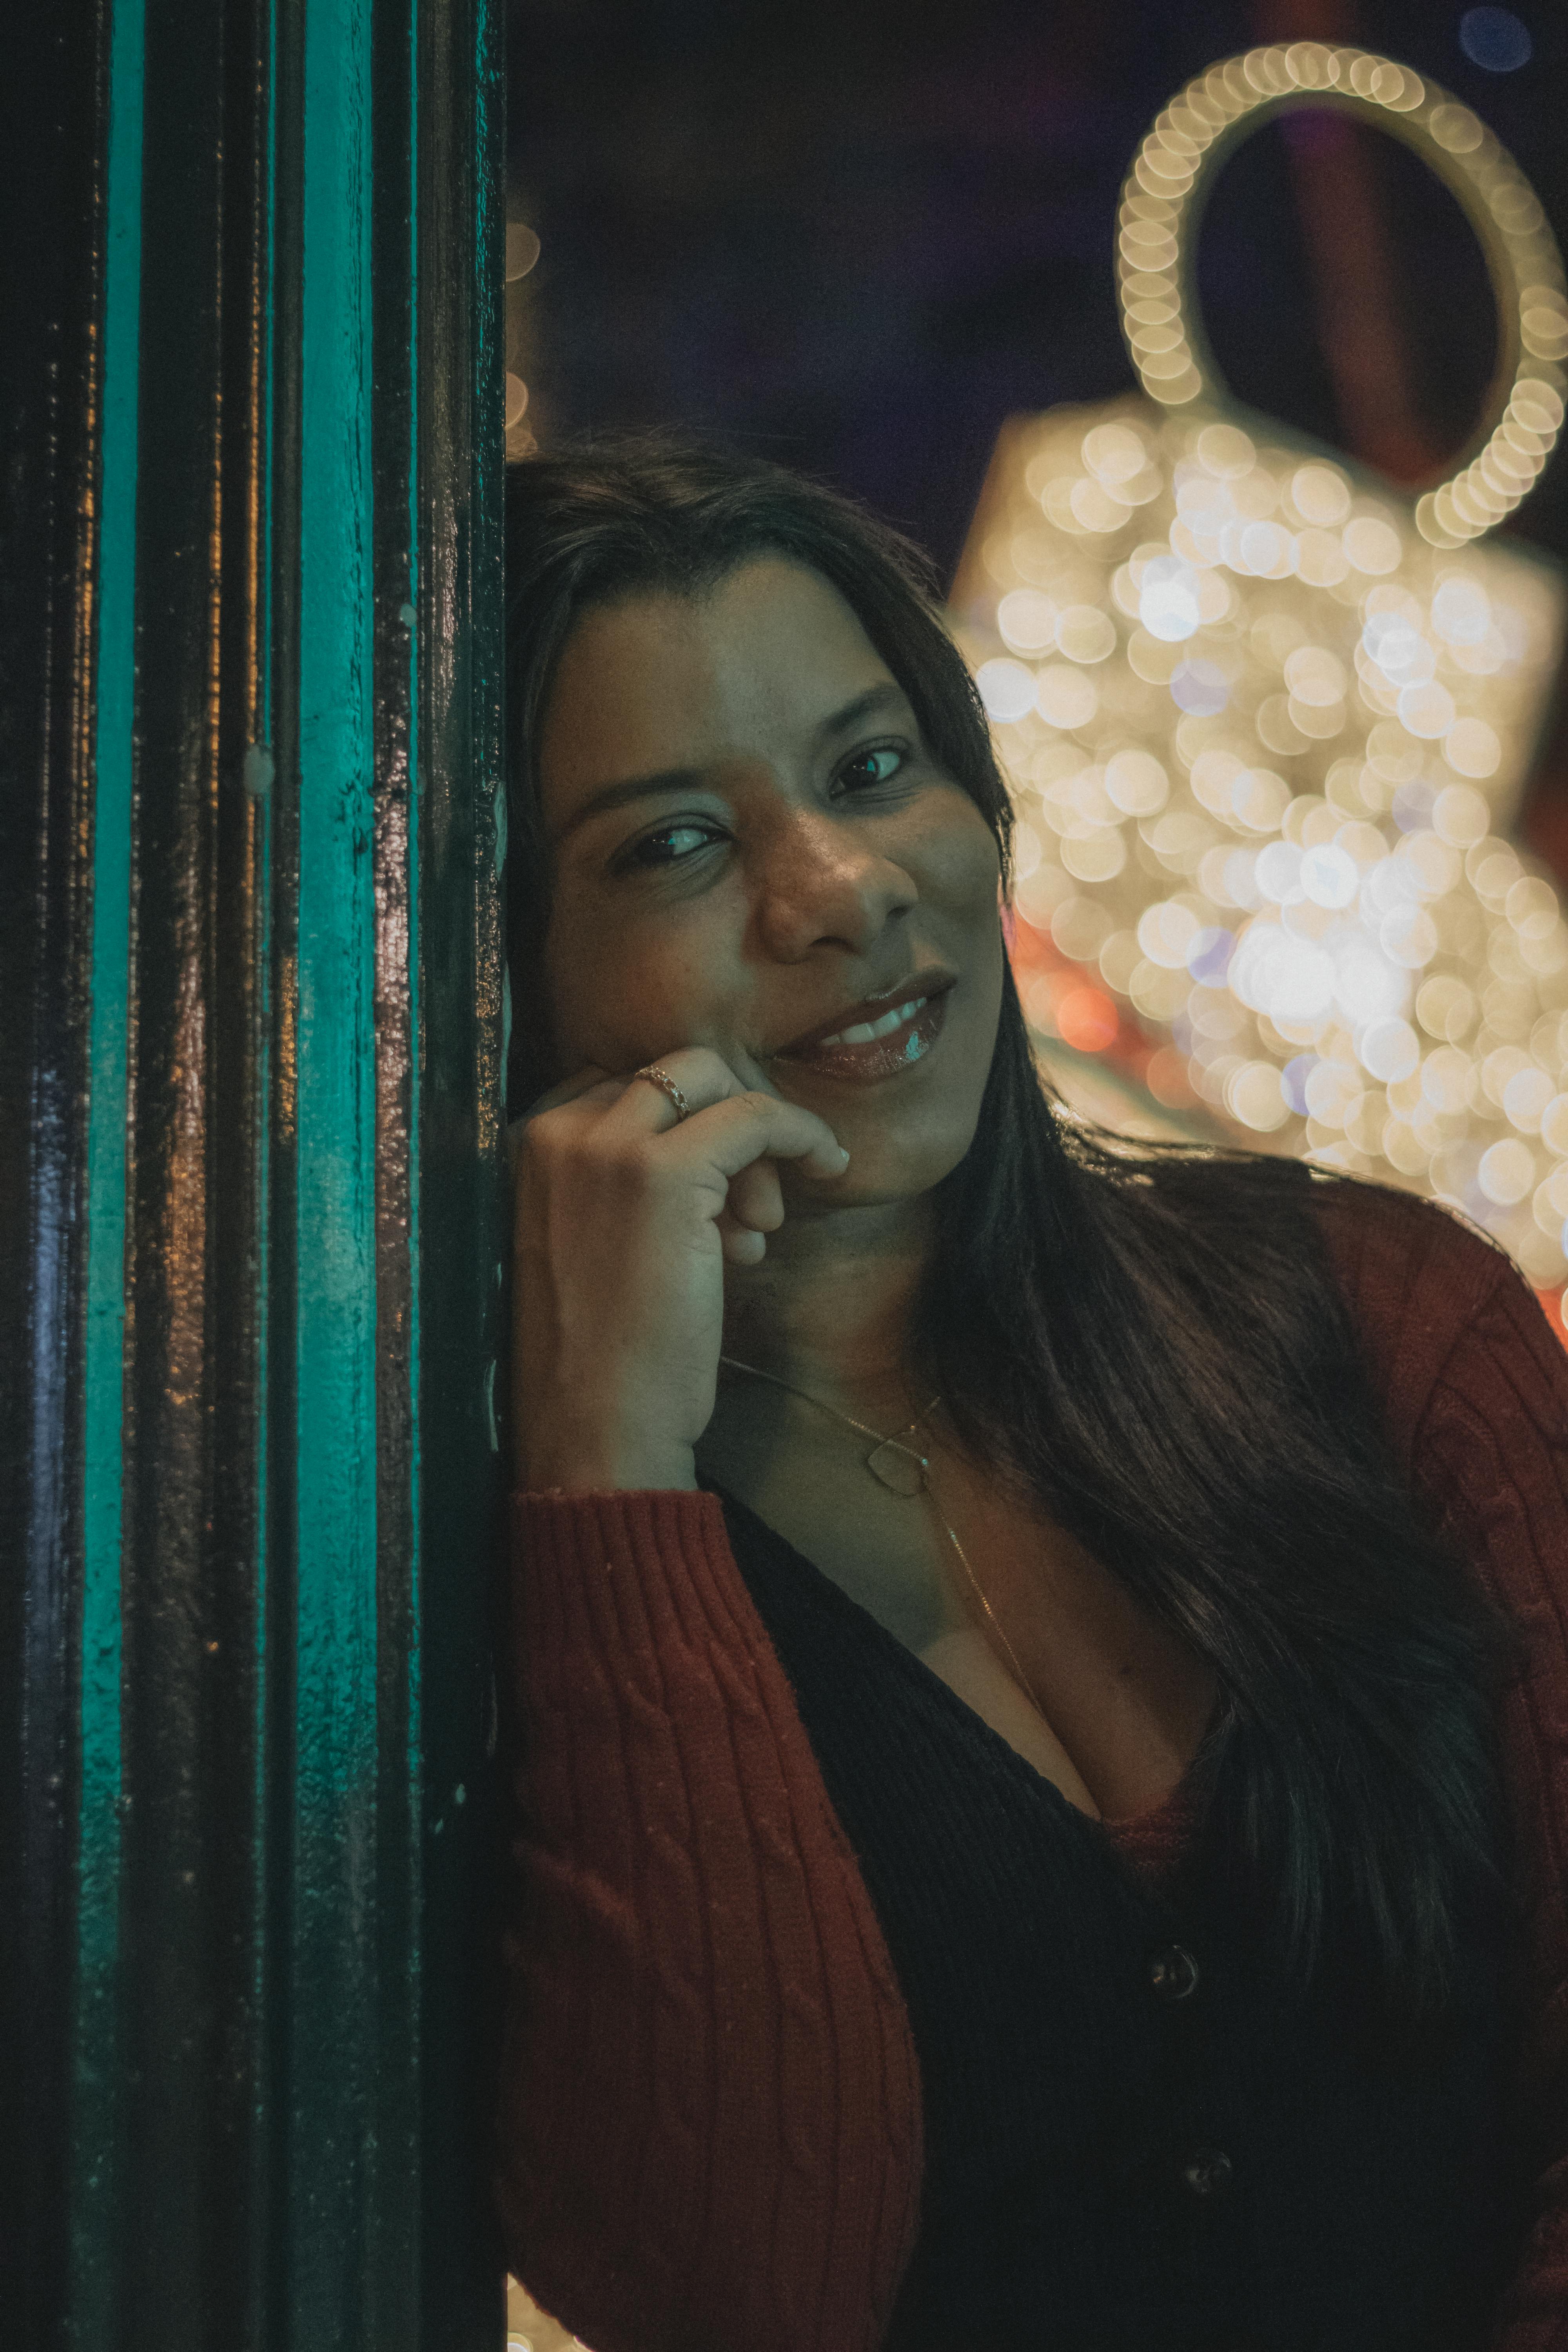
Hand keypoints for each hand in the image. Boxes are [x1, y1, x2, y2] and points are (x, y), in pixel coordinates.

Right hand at [508, 1048, 850, 1492]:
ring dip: (755, 1141)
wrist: (595, 1426)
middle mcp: (556, 1132)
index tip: (714, 1190)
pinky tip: (827, 1165)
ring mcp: (607, 1148)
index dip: (684, 1126)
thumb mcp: (593, 1244)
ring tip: (756, 1231)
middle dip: (723, 1119)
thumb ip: (628, 1185)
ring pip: (710, 1079)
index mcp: (525, 1146)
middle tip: (749, 1205)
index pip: (625, 1086)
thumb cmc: (600, 1355)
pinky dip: (798, 1132)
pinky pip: (754, 1116)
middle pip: (670, 1071)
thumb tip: (719, 1159)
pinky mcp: (663, 1174)